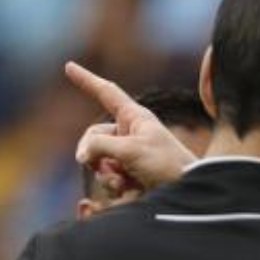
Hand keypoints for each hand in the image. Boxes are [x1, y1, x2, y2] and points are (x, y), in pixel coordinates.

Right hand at [65, 60, 196, 194]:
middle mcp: (131, 133)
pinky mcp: (132, 175)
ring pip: (99, 160)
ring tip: (121, 182)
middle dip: (92, 153)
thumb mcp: (130, 150)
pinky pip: (109, 177)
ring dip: (105, 174)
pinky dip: (113, 185)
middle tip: (95, 165)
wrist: (190, 193)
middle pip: (94, 136)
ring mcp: (130, 155)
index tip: (69, 66)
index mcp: (135, 117)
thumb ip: (99, 146)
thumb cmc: (166, 165)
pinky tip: (126, 191)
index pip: (107, 93)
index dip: (87, 80)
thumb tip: (82, 155)